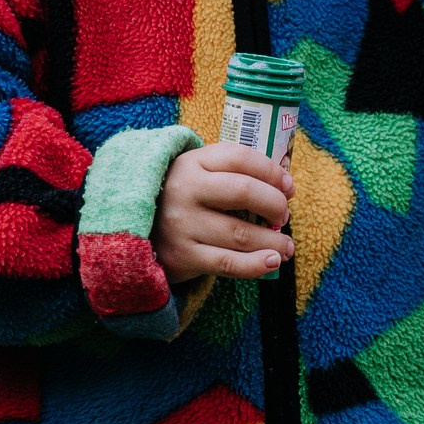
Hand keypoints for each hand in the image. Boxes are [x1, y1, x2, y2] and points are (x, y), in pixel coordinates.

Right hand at [152, 143, 293, 283]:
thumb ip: (234, 173)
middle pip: (244, 192)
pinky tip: (272, 262)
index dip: (272, 171)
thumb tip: (285, 187)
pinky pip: (228, 263)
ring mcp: (182, 224)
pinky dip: (256, 265)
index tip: (288, 187)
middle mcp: (185, 190)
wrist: (135, 232)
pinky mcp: (182, 255)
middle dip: (275, 205)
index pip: (240, 158)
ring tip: (286, 247)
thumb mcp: (198, 174)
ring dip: (274, 241)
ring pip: (241, 233)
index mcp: (192, 163)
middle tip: (283, 217)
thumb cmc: (183, 200)